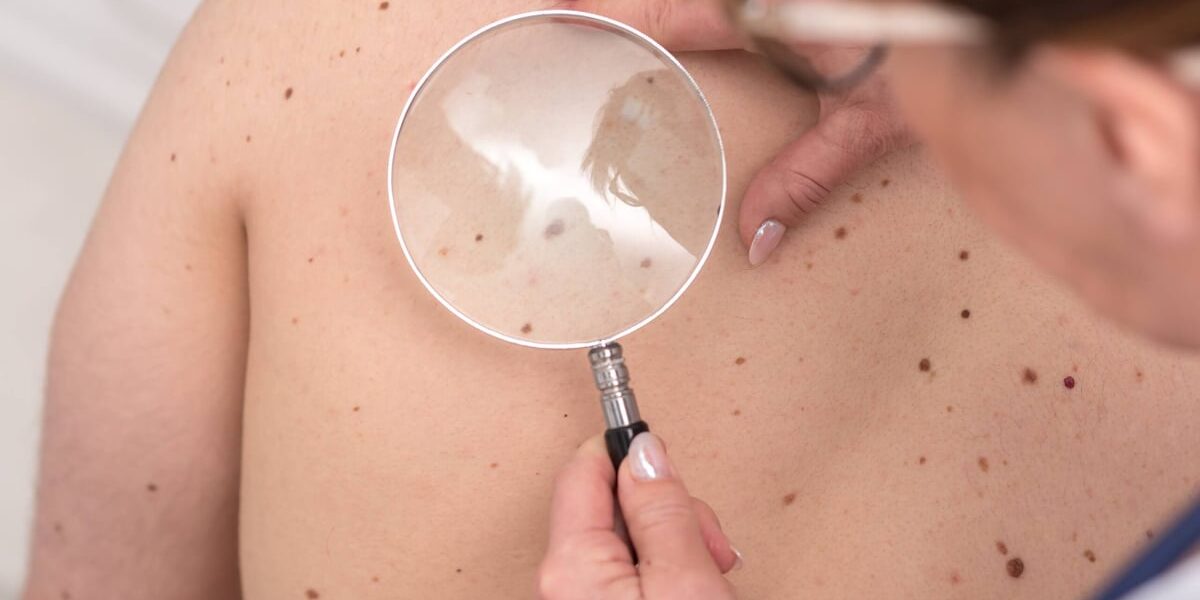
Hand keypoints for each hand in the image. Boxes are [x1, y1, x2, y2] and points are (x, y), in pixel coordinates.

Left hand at [538, 433, 740, 598]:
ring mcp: (582, 597)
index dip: (628, 452)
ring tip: (708, 575)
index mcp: (572, 564)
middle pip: (613, 503)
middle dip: (667, 509)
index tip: (663, 452)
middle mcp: (566, 580)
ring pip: (631, 535)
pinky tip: (695, 588)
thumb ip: (663, 510)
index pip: (584, 469)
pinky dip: (670, 570)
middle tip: (705, 540)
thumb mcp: (685, 579)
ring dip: (677, 543)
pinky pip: (634, 568)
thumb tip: (644, 453)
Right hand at [559, 0, 913, 264]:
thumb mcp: (866, 122)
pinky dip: (703, 9)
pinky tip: (697, 22)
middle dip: (625, 3)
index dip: (610, 13)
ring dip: (668, 6)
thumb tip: (758, 236)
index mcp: (764, 8)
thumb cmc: (938, 50)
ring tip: (622, 16)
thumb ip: (806, 176)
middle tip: (574, 12)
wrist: (981, 10)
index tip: (563, 16)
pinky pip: (726, 0)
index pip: (667, 10)